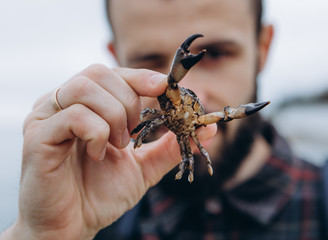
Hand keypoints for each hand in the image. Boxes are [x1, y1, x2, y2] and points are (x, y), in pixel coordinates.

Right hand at [2, 64, 215, 239]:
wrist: (72, 226)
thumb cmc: (101, 194)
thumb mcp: (143, 167)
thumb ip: (170, 146)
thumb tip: (208, 128)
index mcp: (87, 106)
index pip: (114, 74)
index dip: (141, 76)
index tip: (166, 87)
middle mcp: (64, 104)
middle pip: (99, 72)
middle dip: (128, 100)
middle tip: (133, 132)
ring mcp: (47, 117)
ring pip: (86, 88)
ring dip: (113, 116)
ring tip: (118, 145)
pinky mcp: (38, 136)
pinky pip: (73, 115)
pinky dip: (97, 133)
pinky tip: (98, 154)